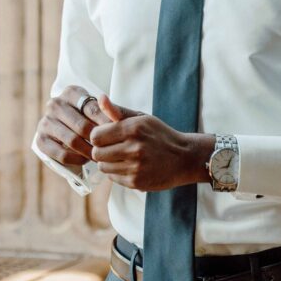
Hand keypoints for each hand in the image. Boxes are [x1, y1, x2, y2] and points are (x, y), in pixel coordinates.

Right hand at [34, 85, 111, 175]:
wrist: (70, 130)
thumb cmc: (90, 118)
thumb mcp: (100, 111)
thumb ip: (109, 111)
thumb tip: (113, 111)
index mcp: (71, 92)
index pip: (92, 109)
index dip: (107, 124)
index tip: (117, 135)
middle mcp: (55, 104)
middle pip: (82, 126)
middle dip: (98, 140)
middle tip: (110, 149)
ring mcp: (45, 121)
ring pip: (72, 141)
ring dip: (89, 151)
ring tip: (99, 155)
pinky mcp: (40, 139)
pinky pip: (62, 154)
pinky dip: (76, 159)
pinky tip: (85, 159)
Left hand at [90, 94, 213, 190]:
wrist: (184, 158)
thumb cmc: (160, 135)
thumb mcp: (142, 118)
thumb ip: (118, 110)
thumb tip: (100, 98)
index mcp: (133, 128)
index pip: (96, 136)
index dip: (98, 136)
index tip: (106, 136)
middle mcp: (133, 148)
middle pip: (97, 153)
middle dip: (102, 150)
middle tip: (113, 148)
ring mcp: (135, 167)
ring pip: (103, 167)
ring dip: (109, 162)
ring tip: (122, 157)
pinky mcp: (136, 182)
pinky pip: (113, 178)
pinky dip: (117, 172)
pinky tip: (129, 166)